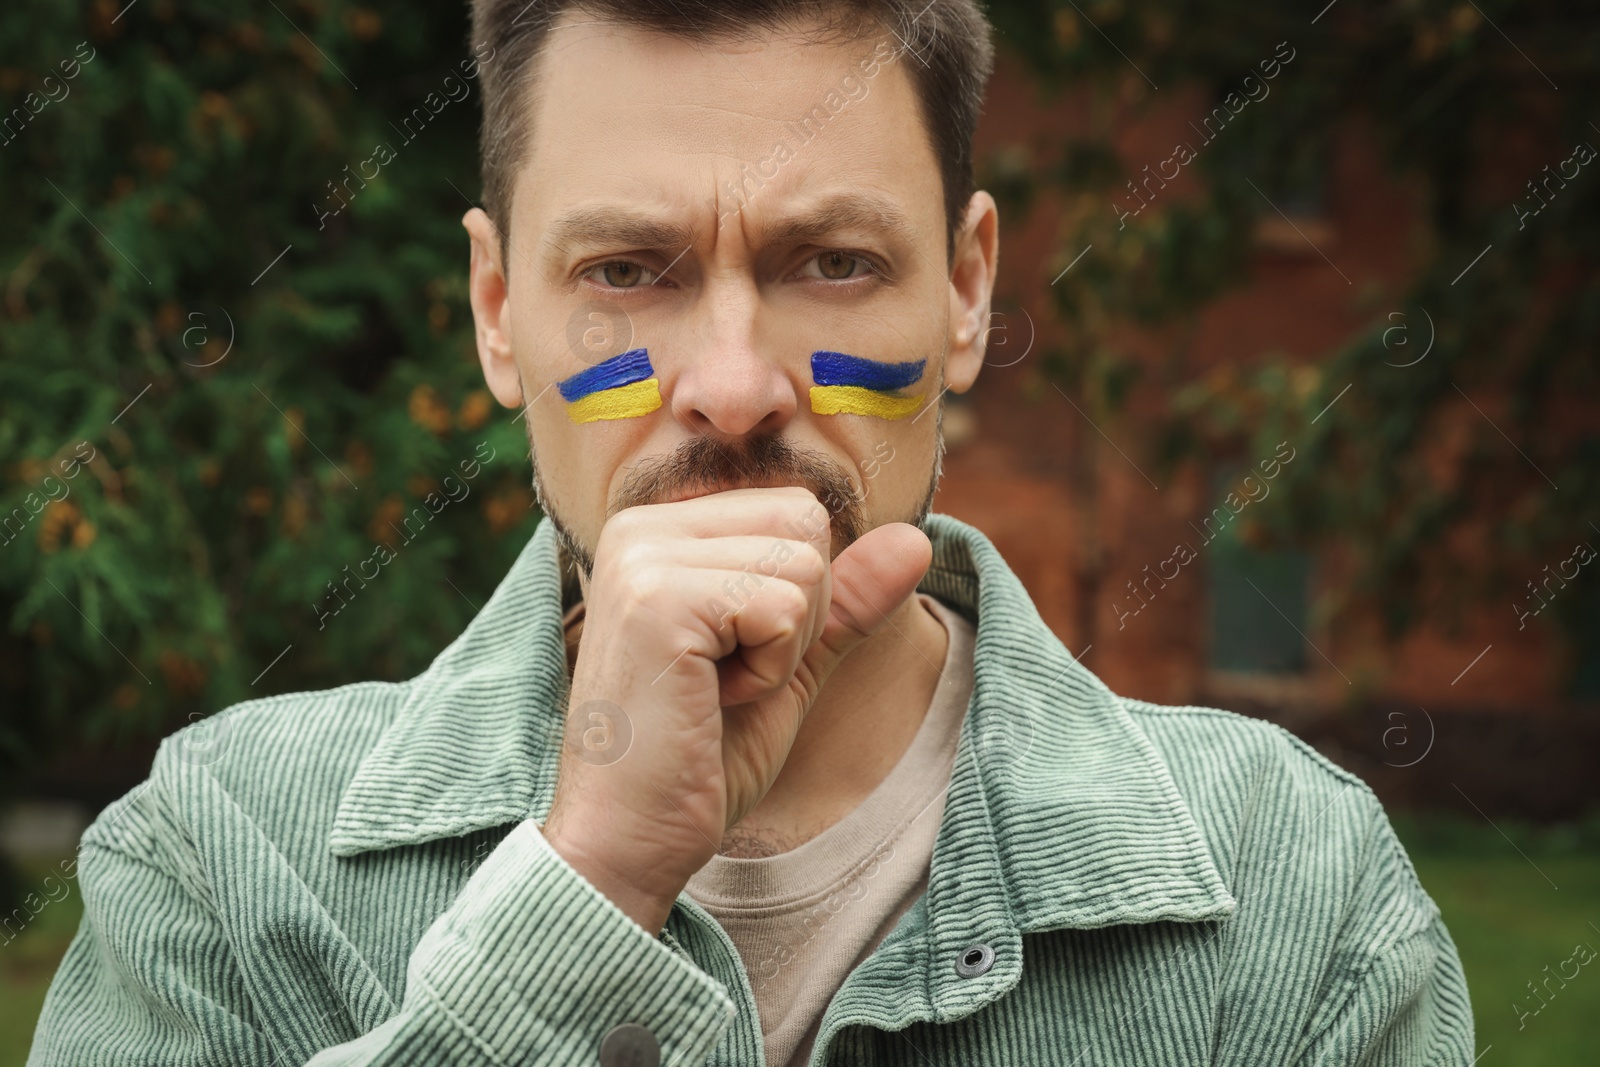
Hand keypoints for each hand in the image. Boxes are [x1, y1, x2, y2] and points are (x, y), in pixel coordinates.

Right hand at [539, 487, 930, 933]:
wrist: (628, 840)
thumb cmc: (700, 758)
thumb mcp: (786, 664)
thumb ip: (844, 599)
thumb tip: (917, 539)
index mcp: (659, 528)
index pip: (796, 510)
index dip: (799, 597)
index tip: (729, 660)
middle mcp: (640, 528)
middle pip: (805, 522)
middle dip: (800, 614)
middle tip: (727, 678)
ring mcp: (644, 558)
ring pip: (803, 564)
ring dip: (783, 648)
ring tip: (714, 691)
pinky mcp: (659, 599)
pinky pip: (783, 607)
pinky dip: (770, 670)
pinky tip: (710, 701)